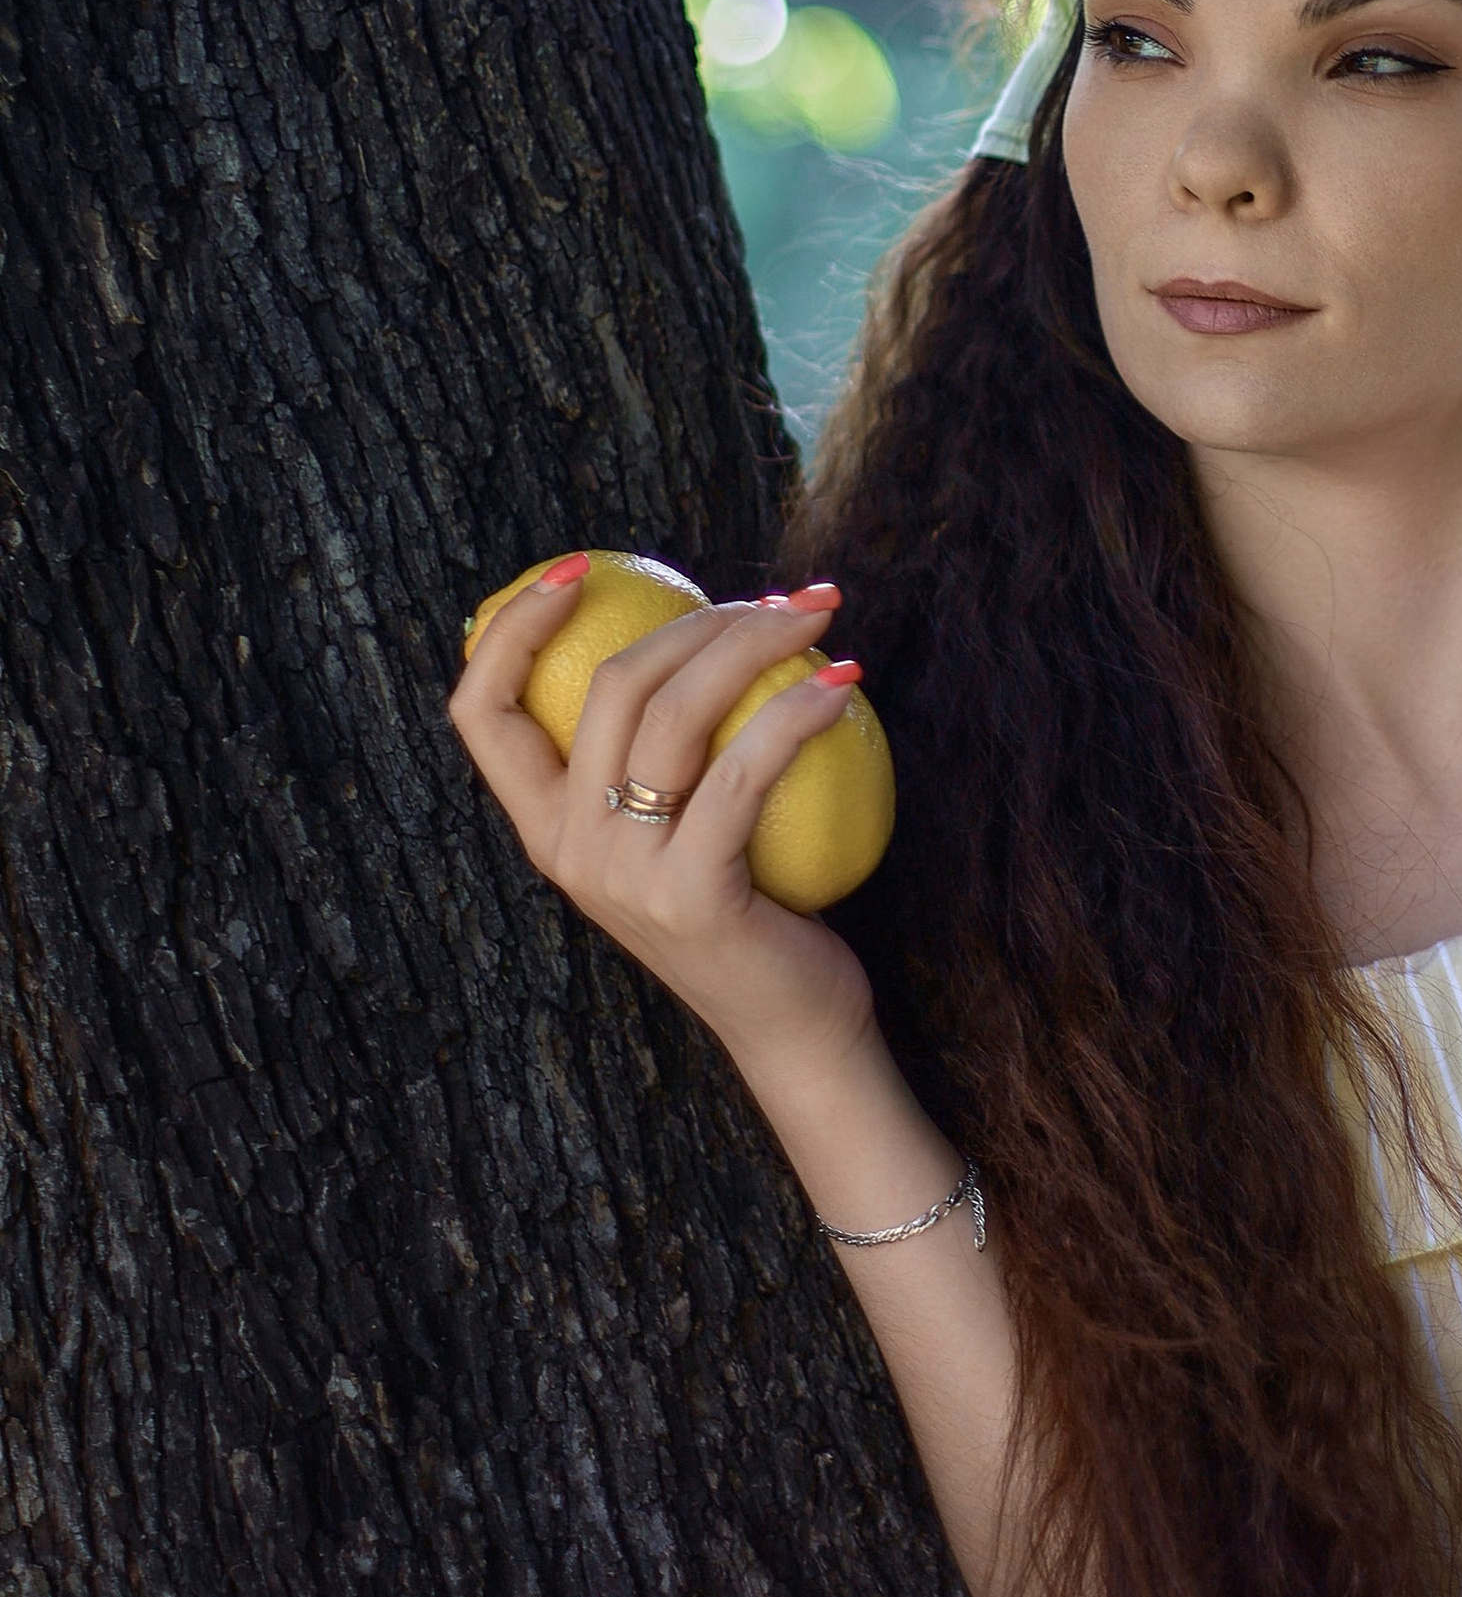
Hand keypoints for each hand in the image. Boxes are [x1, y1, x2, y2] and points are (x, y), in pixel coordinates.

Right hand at [448, 564, 876, 1071]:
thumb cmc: (751, 908)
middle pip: (606, 686)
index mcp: (546, 830)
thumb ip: (659, 758)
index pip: (480, 714)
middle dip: (695, 618)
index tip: (578, 569)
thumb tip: (696, 626)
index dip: (510, 628)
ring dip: (753, 642)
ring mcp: (621, 875)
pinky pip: (744, 770)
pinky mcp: (688, 892)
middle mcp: (567, 851)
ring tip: (817, 616)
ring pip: (672, 712)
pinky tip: (845, 682)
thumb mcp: (679, 830)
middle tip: (779, 600)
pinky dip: (798, 712)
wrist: (791, 1026)